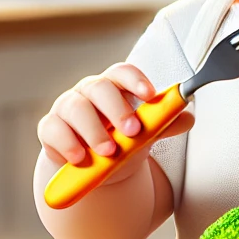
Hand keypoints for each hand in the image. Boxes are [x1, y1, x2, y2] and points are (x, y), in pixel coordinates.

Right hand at [37, 63, 193, 178]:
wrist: (93, 165)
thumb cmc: (121, 139)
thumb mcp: (144, 133)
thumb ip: (163, 124)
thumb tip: (188, 116)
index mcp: (114, 86)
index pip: (122, 73)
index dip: (135, 80)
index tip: (150, 94)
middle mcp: (89, 91)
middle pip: (100, 89)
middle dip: (117, 109)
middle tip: (133, 132)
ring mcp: (67, 107)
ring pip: (77, 109)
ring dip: (94, 131)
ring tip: (109, 152)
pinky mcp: (50, 128)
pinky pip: (54, 129)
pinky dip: (67, 143)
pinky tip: (80, 158)